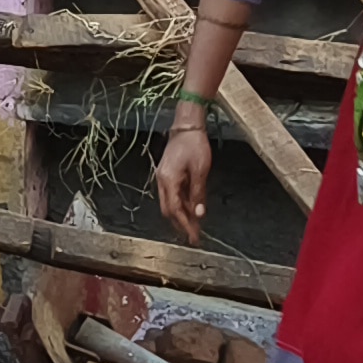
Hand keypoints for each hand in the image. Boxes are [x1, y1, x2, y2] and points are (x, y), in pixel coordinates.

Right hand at [154, 108, 213, 241]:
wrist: (186, 126)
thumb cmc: (194, 145)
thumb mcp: (200, 171)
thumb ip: (198, 194)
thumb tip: (199, 213)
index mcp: (168, 180)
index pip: (175, 210)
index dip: (184, 225)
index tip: (194, 236)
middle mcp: (162, 180)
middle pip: (169, 209)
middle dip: (181, 223)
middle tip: (194, 235)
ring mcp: (164, 177)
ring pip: (170, 203)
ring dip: (182, 214)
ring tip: (195, 224)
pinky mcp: (168, 174)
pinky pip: (173, 194)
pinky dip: (182, 204)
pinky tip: (192, 208)